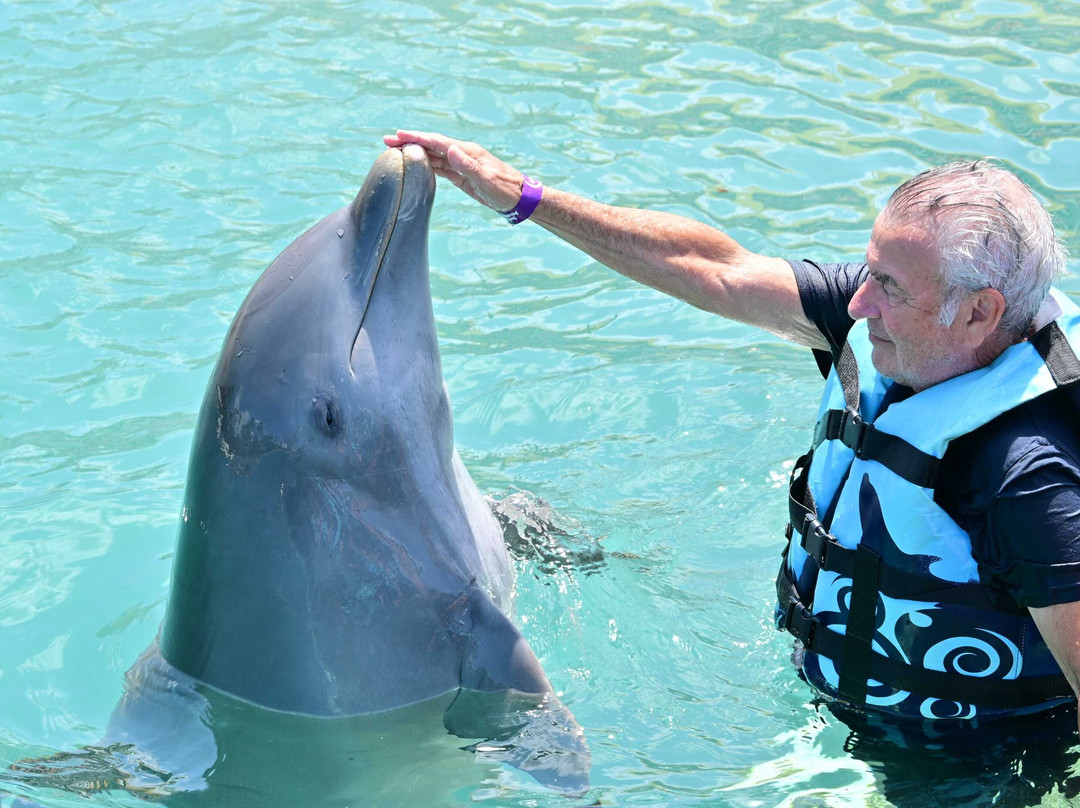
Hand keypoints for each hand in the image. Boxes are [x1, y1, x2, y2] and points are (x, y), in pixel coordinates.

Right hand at [383, 130, 526, 212]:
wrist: (519, 199)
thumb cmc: (505, 190)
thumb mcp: (486, 180)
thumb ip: (468, 165)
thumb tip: (450, 149)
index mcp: (467, 152)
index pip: (437, 141)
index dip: (417, 137)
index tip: (398, 135)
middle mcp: (462, 154)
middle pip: (431, 145)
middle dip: (409, 141)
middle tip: (387, 140)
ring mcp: (461, 163)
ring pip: (433, 155)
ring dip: (415, 152)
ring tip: (394, 151)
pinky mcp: (461, 175)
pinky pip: (440, 166)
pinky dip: (425, 164)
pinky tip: (414, 164)